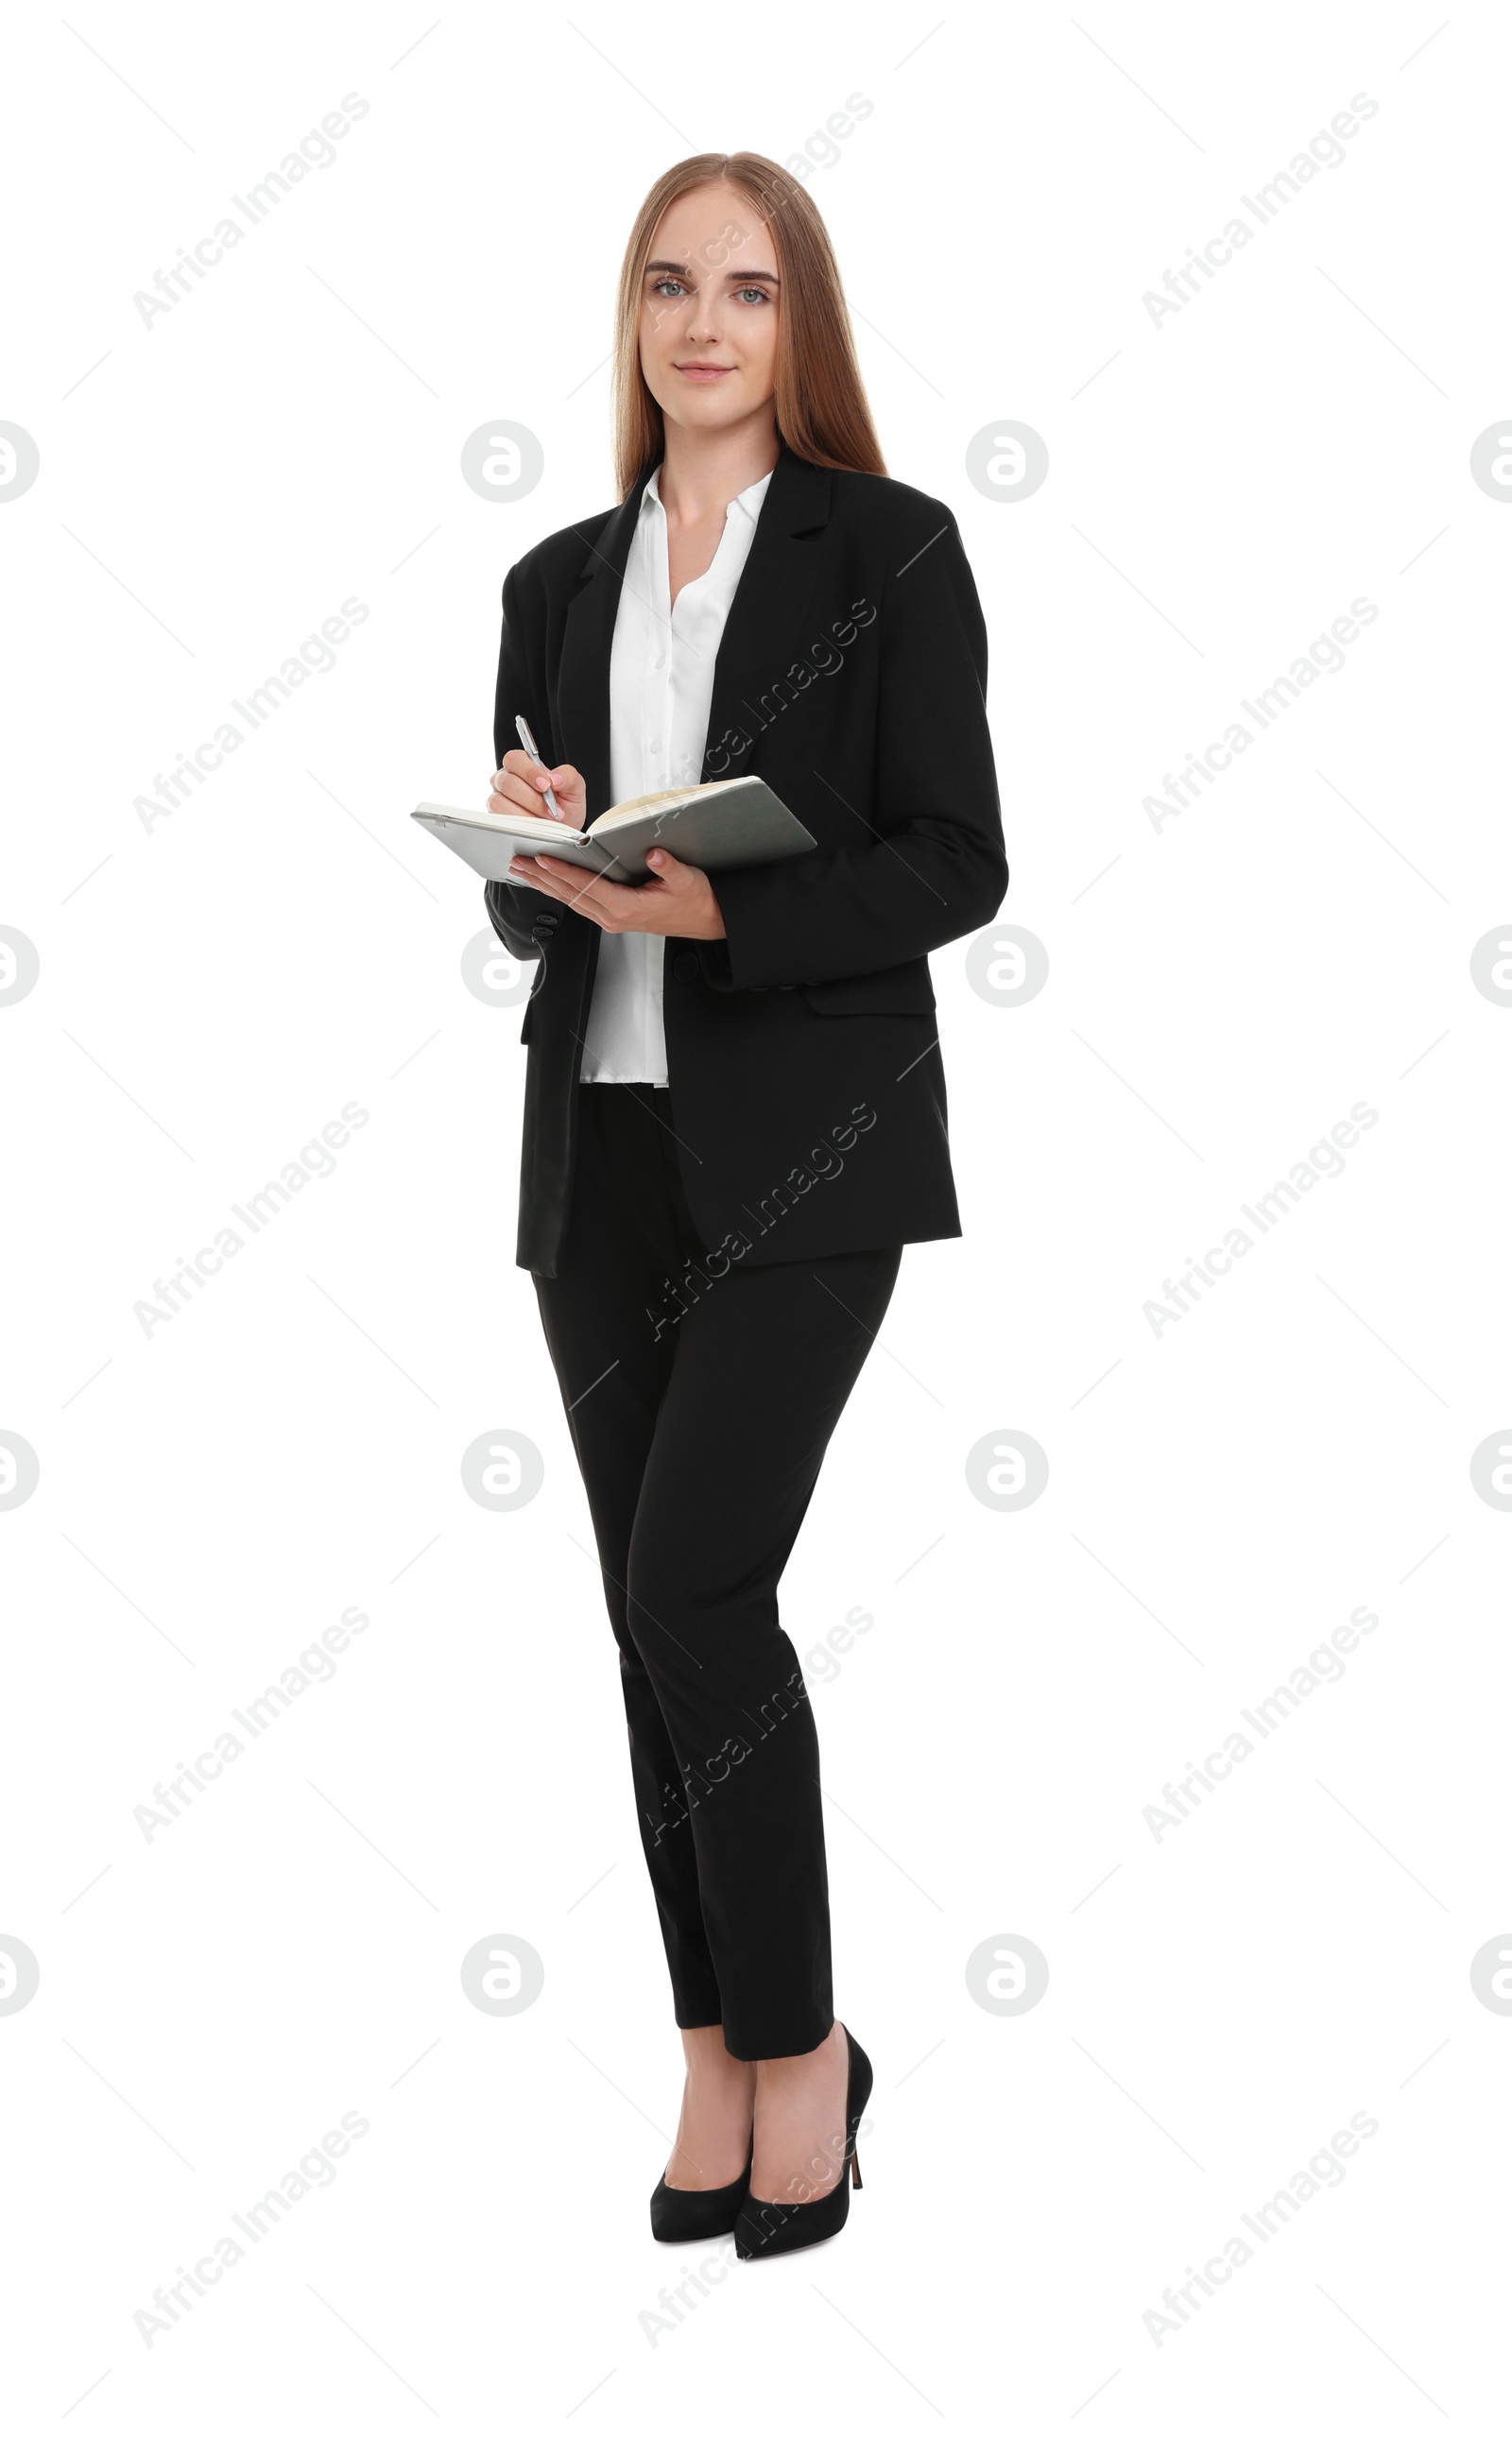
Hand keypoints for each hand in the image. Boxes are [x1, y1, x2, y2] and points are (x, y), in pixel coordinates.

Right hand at [488, 750, 587, 832]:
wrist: (564, 829)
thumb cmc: (565, 804)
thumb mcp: (575, 787)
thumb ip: (568, 776)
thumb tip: (554, 778)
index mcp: (521, 765)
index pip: (515, 759)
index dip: (529, 772)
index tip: (546, 785)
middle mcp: (505, 780)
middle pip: (507, 782)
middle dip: (533, 799)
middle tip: (552, 810)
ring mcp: (498, 799)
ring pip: (500, 801)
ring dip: (525, 813)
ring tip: (545, 821)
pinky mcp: (497, 818)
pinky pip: (500, 820)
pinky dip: (519, 824)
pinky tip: (534, 826)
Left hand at [508, 843, 726, 939]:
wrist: (706, 920)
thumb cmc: (696, 901)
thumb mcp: (687, 880)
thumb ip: (669, 867)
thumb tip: (655, 854)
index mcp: (627, 908)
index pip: (586, 886)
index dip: (563, 871)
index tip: (543, 858)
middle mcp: (614, 916)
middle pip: (570, 895)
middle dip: (541, 878)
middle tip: (517, 863)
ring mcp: (611, 918)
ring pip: (570, 900)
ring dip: (545, 885)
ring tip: (522, 870)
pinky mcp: (613, 915)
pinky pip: (579, 902)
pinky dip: (559, 890)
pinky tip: (547, 881)